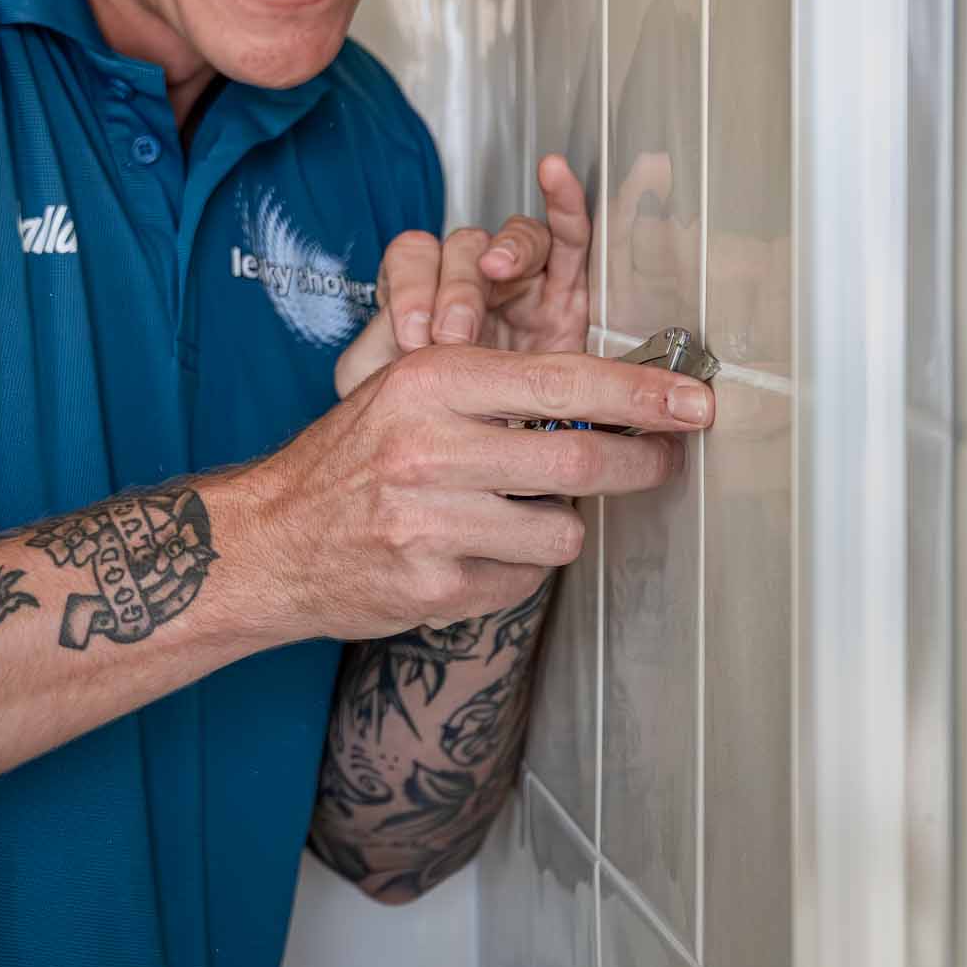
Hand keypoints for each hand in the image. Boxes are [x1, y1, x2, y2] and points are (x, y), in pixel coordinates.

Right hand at [247, 341, 713, 641]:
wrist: (271, 540)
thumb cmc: (352, 458)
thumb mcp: (408, 391)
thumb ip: (496, 388)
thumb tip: (612, 397)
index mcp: (432, 382)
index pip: (564, 380)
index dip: (643, 392)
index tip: (695, 401)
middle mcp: (429, 447)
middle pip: (581, 459)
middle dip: (642, 463)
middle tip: (662, 460)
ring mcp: (431, 522)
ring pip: (563, 531)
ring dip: (563, 525)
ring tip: (522, 511)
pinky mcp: (435, 586)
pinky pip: (526, 579)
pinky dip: (520, 566)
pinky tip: (477, 550)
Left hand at [334, 154, 591, 398]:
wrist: (469, 461)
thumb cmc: (425, 420)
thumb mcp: (379, 388)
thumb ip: (374, 355)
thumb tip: (397, 339)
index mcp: (423, 291)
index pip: (412, 255)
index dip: (411, 285)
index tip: (413, 334)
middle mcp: (472, 280)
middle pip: (463, 247)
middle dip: (456, 287)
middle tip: (454, 334)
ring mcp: (522, 285)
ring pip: (516, 238)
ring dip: (507, 249)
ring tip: (497, 270)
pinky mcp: (566, 300)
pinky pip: (571, 240)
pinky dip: (566, 203)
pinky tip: (555, 177)